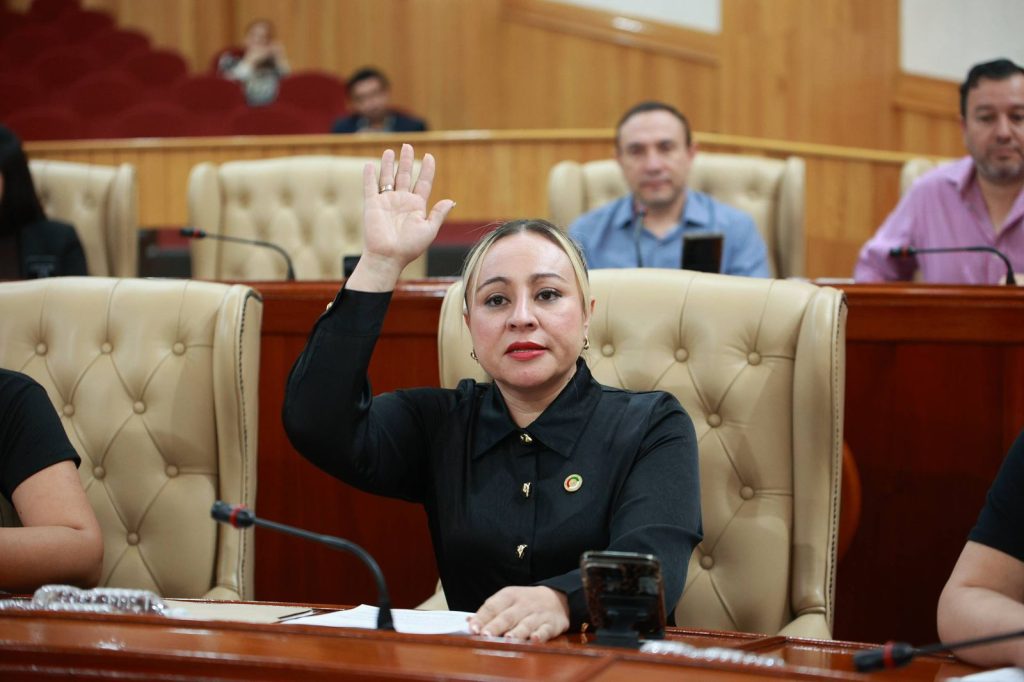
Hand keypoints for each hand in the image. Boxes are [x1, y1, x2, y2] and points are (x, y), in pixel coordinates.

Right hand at [352, 144, 453, 288]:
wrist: (388, 257)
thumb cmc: (410, 247)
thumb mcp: (429, 230)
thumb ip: (438, 214)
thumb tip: (451, 200)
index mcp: (417, 206)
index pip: (423, 183)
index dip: (427, 170)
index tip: (430, 157)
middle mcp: (402, 201)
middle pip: (405, 176)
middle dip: (407, 161)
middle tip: (408, 146)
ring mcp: (386, 202)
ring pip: (388, 178)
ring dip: (388, 164)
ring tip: (390, 151)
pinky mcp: (372, 205)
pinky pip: (370, 187)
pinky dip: (370, 176)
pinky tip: (370, 165)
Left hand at [468, 586, 569, 642]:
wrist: (557, 598)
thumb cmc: (525, 603)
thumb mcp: (508, 600)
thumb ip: (489, 612)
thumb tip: (468, 622)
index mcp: (509, 596)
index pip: (493, 606)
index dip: (482, 617)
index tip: (472, 628)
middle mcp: (523, 604)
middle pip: (507, 616)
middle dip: (496, 626)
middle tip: (485, 635)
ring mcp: (538, 615)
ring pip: (525, 624)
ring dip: (516, 632)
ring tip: (507, 639)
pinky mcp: (551, 625)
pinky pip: (545, 630)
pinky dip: (540, 635)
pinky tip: (534, 639)